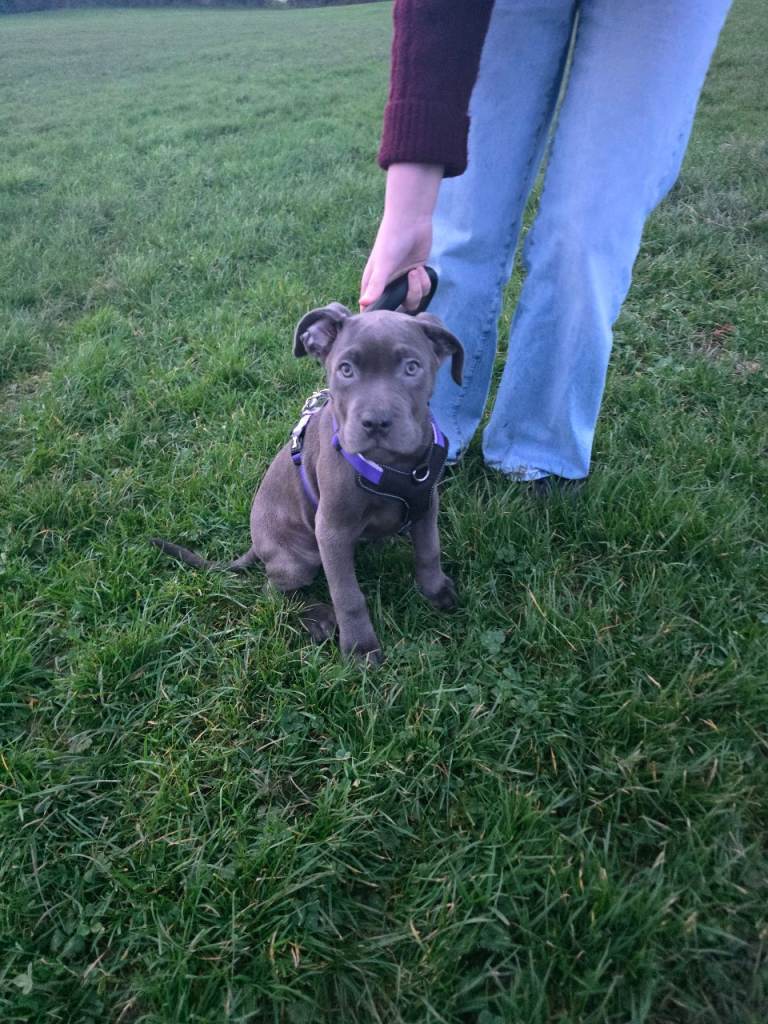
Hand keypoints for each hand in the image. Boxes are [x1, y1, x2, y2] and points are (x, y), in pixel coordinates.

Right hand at [359, 163, 442, 311]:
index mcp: (373, 285)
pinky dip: (424, 281)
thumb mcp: (383, 265)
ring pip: (413, 301)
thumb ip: (376, 286)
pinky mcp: (417, 277)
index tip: (390, 316)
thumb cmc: (391, 240)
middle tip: (408, 284)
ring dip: (417, 288)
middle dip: (407, 300)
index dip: (380, 316)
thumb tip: (363, 303)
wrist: (412, 221)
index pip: (372, 310)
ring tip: (415, 270)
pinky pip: (423, 290)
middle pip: (398, 309)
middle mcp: (387, 286)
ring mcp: (403, 282)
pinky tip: (420, 267)